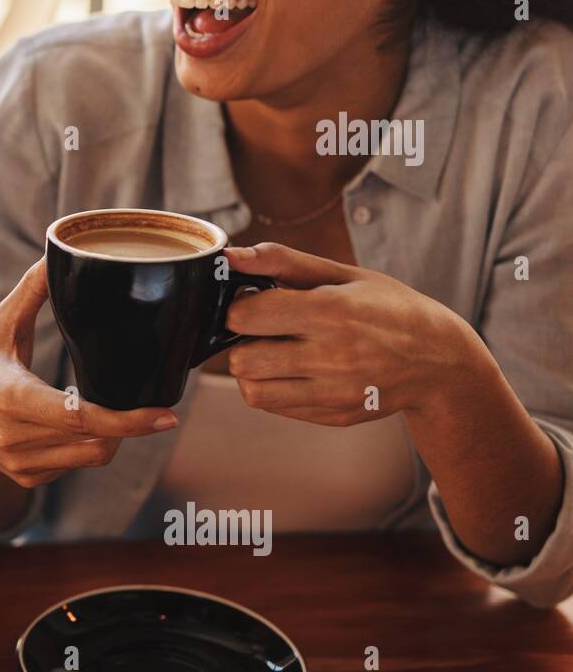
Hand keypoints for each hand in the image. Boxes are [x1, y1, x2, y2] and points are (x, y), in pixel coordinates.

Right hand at [0, 258, 180, 487]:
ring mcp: (20, 462)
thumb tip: (54, 254)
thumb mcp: (3, 326)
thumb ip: (32, 292)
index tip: (164, 417)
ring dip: (113, 438)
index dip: (125, 420)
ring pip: (90, 457)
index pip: (78, 417)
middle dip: (127, 426)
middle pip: (93, 439)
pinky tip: (85, 429)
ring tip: (118, 415)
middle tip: (154, 411)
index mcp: (12, 398)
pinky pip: (75, 467)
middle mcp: (14, 436)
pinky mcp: (27, 477)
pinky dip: (89, 448)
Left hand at [221, 243, 477, 425]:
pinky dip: (272, 388)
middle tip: (265, 330)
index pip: (246, 316)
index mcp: (332, 311)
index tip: (254, 301)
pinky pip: (275, 406)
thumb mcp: (343, 274)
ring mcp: (334, 392)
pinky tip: (295, 370)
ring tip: (276, 351)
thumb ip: (282, 261)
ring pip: (251, 390)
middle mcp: (332, 356)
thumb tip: (231, 256)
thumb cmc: (389, 308)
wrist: (441, 360)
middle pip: (242, 359)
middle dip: (243, 341)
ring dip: (253, 369)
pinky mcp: (334, 415)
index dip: (239, 306)